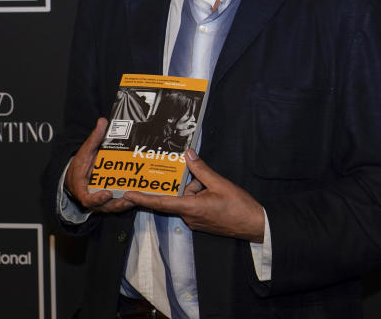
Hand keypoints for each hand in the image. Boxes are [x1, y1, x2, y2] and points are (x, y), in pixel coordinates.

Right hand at [64, 118, 135, 213]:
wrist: (78, 175)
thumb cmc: (81, 164)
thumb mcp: (86, 151)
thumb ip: (94, 138)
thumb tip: (102, 121)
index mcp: (82, 188)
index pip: (88, 199)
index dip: (97, 199)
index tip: (106, 193)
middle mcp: (93, 197)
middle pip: (105, 206)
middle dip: (117, 204)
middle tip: (129, 198)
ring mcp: (102, 201)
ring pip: (114, 207)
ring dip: (125, 205)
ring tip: (137, 198)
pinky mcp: (110, 200)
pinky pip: (119, 203)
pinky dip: (128, 202)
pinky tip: (140, 196)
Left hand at [124, 149, 265, 240]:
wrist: (254, 225)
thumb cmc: (238, 206)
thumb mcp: (220, 184)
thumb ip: (201, 169)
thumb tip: (188, 155)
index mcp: (190, 208)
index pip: (161, 203)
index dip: (143, 198)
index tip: (127, 195)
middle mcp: (189, 217)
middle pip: (179, 196)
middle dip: (191, 185)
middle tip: (207, 182)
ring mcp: (195, 221)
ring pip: (188, 200)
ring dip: (199, 190)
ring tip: (217, 189)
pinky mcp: (201, 222)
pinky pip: (194, 205)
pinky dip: (202, 197)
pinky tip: (217, 195)